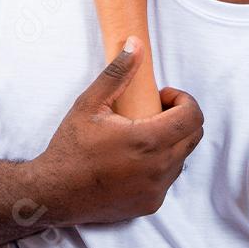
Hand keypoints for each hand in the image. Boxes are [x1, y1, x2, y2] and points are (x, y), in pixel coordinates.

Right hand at [35, 38, 204, 226]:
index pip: (193, 117)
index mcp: (147, 141)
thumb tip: (136, 43)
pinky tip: (135, 157)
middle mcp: (158, 168)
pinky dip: (161, 163)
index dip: (184, 100)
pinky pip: (169, 178)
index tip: (162, 96)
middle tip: (154, 110)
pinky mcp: (150, 204)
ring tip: (142, 133)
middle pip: (194, 136)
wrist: (54, 193)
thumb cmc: (71, 147)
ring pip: (182, 157)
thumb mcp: (90, 103)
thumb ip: (118, 72)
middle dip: (181, 117)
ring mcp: (156, 190)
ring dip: (171, 141)